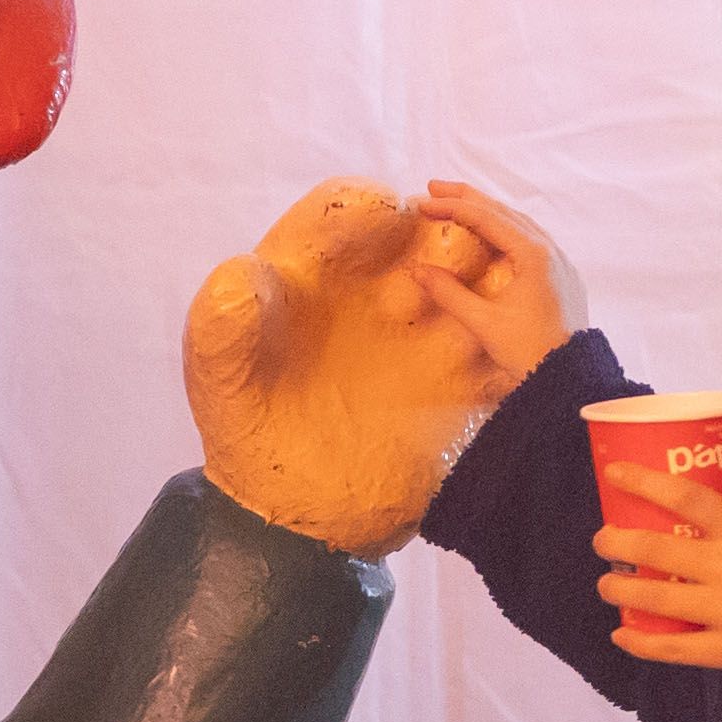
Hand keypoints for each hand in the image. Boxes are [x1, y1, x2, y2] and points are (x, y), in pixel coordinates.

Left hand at [183, 177, 560, 556]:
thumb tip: (247, 273)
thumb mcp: (217, 373)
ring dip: (483, 291)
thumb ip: (223, 322)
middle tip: (429, 281)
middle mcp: (378, 294)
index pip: (351, 211)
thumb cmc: (240, 427)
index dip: (368, 209)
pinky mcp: (455, 388)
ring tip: (467, 324)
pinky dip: (503, 349)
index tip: (385, 219)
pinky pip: (494, 354)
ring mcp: (421, 338)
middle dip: (445, 243)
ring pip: (475, 287)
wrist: (279, 513)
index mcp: (318, 272)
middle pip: (432, 237)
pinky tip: (489, 366)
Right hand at [405, 182, 578, 376]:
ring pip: (517, 222)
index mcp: (532, 255)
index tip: (423, 202)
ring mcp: (557, 260)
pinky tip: (489, 234)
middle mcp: (548, 250)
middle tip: (433, 187)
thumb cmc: (530, 351)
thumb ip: (450, 294)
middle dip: (467, 198)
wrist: (570, 376)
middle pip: (503, 211)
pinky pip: (528, 239)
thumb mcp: (483, 323)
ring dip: (486, 210)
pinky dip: (502, 229)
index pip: (486, 218)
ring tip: (457, 203)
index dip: (451, 207)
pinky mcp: (559, 274)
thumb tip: (418, 271)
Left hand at [597, 473, 721, 680]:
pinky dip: (641, 643)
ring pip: (655, 599)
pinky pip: (673, 649)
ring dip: (619, 591)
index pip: (687, 497)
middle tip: (603, 542)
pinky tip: (622, 636)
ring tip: (606, 586)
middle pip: (655, 549)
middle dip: (616, 544)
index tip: (615, 473)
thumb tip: (698, 524)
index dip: (645, 482)